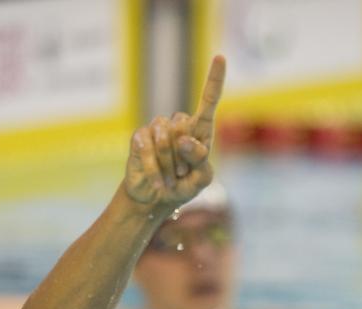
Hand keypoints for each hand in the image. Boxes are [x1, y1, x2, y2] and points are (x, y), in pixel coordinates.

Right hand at [124, 55, 224, 208]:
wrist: (156, 198)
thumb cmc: (183, 186)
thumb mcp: (202, 180)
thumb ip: (201, 161)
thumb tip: (185, 140)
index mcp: (200, 130)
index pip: (209, 101)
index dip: (214, 79)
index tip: (220, 57)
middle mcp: (179, 124)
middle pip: (184, 127)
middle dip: (184, 157)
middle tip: (182, 174)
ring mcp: (158, 128)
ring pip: (165, 137)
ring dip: (169, 164)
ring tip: (171, 178)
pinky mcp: (140, 137)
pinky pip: (147, 147)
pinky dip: (154, 168)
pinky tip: (157, 180)